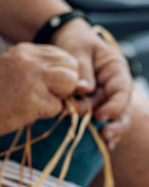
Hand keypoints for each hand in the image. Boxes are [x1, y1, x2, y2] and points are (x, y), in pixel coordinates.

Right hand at [0, 43, 80, 138]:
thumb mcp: (9, 69)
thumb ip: (35, 69)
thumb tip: (66, 81)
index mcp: (25, 50)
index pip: (63, 56)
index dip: (61, 73)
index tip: (47, 86)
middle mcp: (32, 60)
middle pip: (72, 67)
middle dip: (66, 84)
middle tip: (47, 97)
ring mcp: (35, 79)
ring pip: (71, 83)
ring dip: (61, 97)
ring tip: (40, 104)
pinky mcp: (35, 100)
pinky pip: (58, 107)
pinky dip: (46, 113)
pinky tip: (26, 113)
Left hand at [51, 19, 132, 149]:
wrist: (65, 41)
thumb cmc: (74, 42)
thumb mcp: (78, 50)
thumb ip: (82, 70)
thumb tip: (84, 89)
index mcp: (115, 71)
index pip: (122, 91)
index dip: (115, 105)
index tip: (101, 115)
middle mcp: (112, 87)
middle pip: (120, 108)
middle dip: (115, 122)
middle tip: (104, 134)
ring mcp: (103, 97)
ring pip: (111, 118)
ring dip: (107, 130)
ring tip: (104, 142)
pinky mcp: (91, 104)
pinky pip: (95, 120)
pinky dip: (97, 131)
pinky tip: (101, 145)